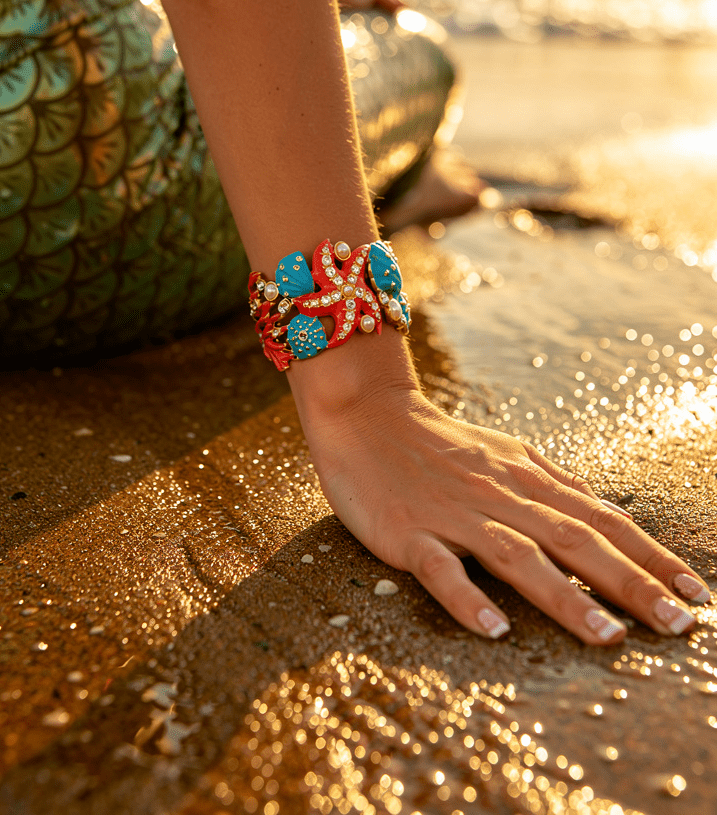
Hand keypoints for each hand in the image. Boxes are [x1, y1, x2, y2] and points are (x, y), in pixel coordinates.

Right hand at [289, 336, 710, 643]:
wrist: (365, 414)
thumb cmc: (436, 442)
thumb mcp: (504, 454)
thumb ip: (549, 484)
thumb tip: (602, 514)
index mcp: (525, 478)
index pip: (600, 520)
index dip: (650, 556)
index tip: (693, 591)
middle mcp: (499, 495)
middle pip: (574, 540)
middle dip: (631, 583)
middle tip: (677, 623)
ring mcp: (454, 515)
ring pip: (518, 556)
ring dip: (565, 596)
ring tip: (608, 635)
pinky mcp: (409, 533)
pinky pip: (441, 569)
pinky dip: (468, 598)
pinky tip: (494, 629)